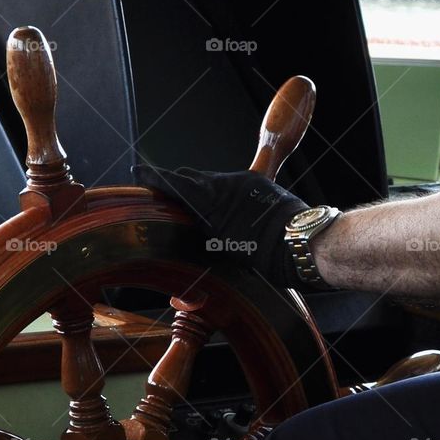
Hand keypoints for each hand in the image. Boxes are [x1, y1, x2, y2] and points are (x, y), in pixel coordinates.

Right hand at [136, 165, 310, 288]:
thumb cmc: (263, 254)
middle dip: (177, 185)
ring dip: (205, 193)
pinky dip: (226, 195)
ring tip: (201, 212)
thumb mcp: (223, 250)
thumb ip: (202, 239)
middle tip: (164, 193)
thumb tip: (185, 268)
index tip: (138, 172)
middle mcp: (224, 184)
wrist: (301, 242)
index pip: (175, 182)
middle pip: (192, 179)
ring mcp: (243, 180)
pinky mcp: (259, 181)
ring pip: (214, 182)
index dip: (154, 177)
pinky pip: (234, 185)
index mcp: (210, 199)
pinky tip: (230, 210)